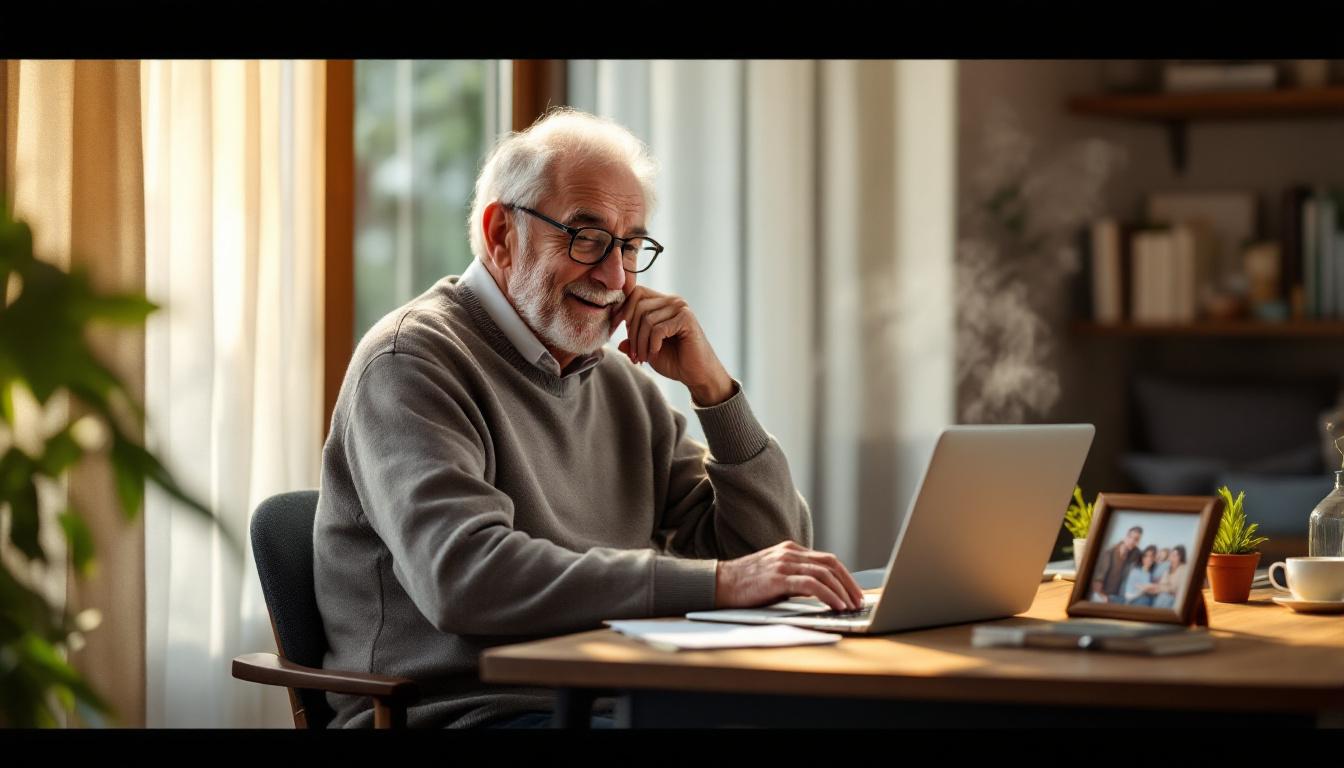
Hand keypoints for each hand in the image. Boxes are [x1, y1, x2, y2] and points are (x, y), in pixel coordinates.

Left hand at [612, 285, 732, 405]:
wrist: (697, 375)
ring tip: (643, 358)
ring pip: (646, 319)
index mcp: (663, 303)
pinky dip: (652, 344)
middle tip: (634, 354)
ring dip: (640, 343)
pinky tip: (656, 353)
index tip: (614, 327)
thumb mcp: (647, 350)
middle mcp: (673, 301)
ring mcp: (681, 308)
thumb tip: (618, 343)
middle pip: (639, 305)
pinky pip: (657, 329)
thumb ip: (633, 341)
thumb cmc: (675, 361)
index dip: (623, 309)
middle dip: (632, 333)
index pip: (637, 292)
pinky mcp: (687, 319)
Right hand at [714, 541, 865, 611]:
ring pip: (824, 573)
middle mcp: (789, 553)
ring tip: (850, 607)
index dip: (845, 576)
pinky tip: (835, 606)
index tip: (854, 592)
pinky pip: (811, 585)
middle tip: (859, 601)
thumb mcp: (775, 575)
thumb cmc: (746, 584)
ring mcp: (783, 564)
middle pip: (831, 563)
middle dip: (849, 583)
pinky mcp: (777, 578)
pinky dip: (827, 595)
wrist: (718, 583)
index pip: (827, 560)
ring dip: (841, 591)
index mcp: (791, 550)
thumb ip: (796, 578)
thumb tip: (822, 593)